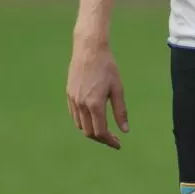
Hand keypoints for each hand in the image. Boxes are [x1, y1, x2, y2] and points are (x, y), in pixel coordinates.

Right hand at [66, 34, 127, 148]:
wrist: (89, 49)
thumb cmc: (107, 67)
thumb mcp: (118, 89)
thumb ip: (121, 111)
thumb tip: (125, 131)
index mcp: (95, 104)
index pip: (101, 131)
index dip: (110, 141)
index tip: (118, 144)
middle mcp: (81, 104)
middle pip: (89, 132)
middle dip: (101, 138)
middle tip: (113, 138)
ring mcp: (73, 99)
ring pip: (80, 125)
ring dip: (91, 131)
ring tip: (104, 129)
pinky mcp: (69, 93)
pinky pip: (74, 115)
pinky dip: (83, 121)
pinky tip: (93, 118)